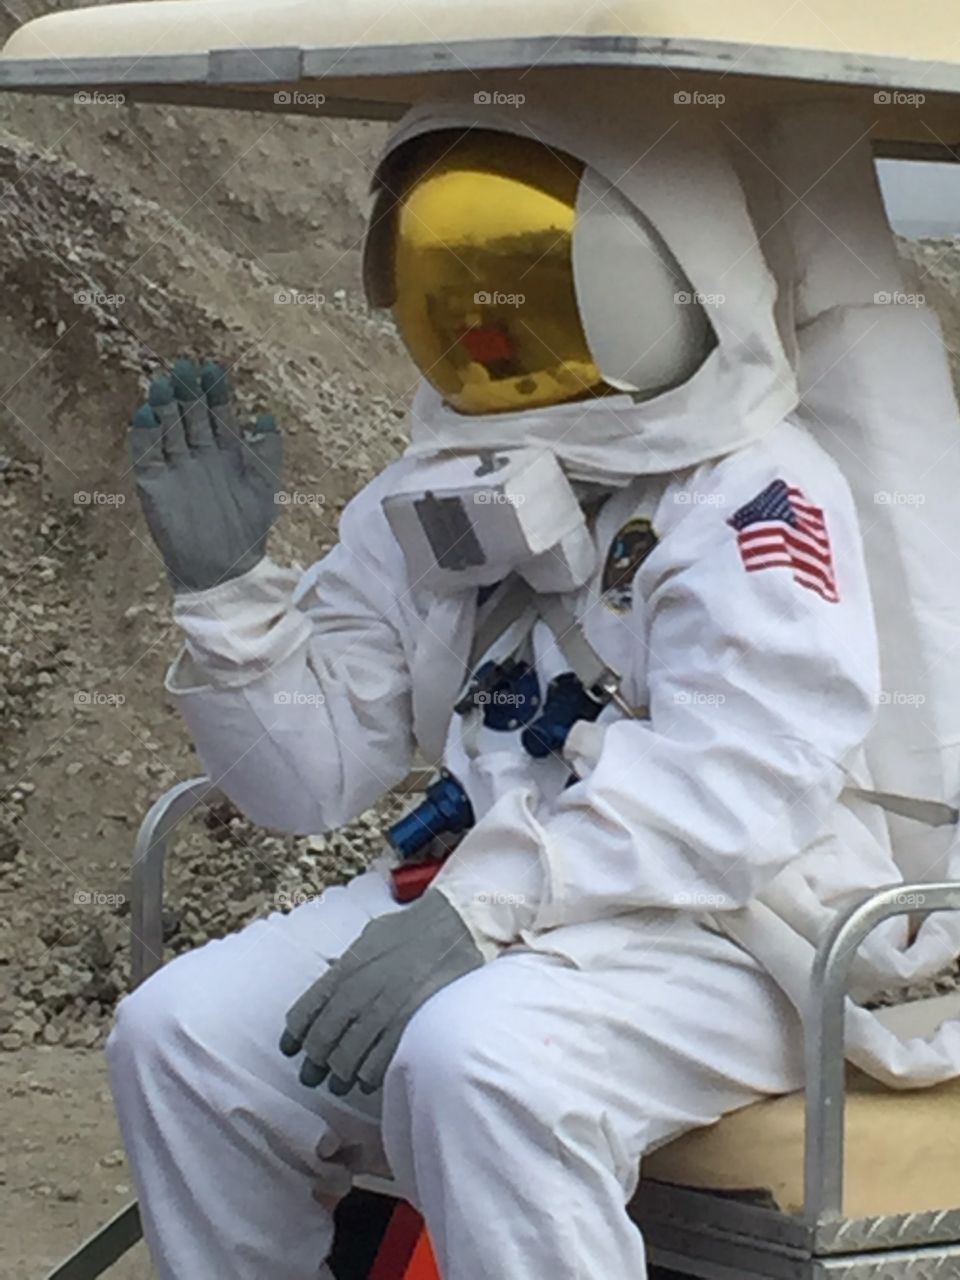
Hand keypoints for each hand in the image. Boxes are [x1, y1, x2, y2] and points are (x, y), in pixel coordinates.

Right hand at [130, 357, 281, 592]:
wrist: (224, 568)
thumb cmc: (248, 529)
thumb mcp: (265, 488)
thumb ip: (268, 453)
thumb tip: (267, 418)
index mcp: (226, 452)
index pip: (218, 414)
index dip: (216, 392)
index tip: (212, 369)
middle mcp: (199, 455)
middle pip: (190, 415)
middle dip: (187, 392)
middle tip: (184, 368)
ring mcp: (175, 468)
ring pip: (167, 429)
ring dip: (163, 407)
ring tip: (163, 385)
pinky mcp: (153, 485)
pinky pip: (146, 455)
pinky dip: (144, 435)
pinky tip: (145, 414)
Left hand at [280, 890, 483, 1094]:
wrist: (453, 927)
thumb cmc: (412, 929)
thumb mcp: (368, 937)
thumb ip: (347, 963)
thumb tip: (333, 975)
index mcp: (343, 970)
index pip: (304, 1013)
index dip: (295, 1036)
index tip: (292, 1049)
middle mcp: (357, 993)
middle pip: (322, 1042)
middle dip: (315, 1063)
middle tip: (314, 1075)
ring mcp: (382, 1012)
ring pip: (346, 1059)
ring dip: (340, 1075)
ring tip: (340, 1082)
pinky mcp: (407, 1026)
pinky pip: (377, 1064)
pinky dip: (368, 1076)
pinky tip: (367, 1079)